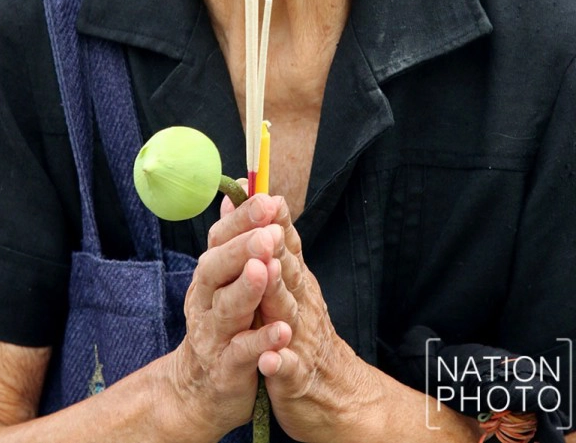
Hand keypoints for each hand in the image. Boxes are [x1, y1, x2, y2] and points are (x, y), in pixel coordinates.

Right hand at [173, 194, 292, 441]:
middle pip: (217, 268)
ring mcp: (214, 335)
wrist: (201, 390)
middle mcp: (206, 300)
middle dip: (242, 247)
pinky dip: (261, 343)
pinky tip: (281, 331)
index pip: (220, 238)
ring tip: (265, 270)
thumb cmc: (222, 324)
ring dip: (246, 288)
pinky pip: (242, 354)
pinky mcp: (226, 369)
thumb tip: (238, 188)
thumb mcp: (225, 278)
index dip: (242, 219)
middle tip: (268, 232)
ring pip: (227, 308)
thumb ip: (234, 235)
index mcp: (210, 275)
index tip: (267, 200)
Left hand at [219, 193, 378, 442]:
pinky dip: (278, 362)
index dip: (278, 222)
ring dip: (277, 293)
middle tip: (263, 229)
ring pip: (288, 312)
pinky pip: (287, 368)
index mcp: (297, 282)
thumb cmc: (305, 331)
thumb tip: (257, 202)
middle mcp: (302, 304)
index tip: (267, 197)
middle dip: (275, 249)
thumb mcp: (292, 284)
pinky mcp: (295, 377)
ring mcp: (301, 339)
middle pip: (288, 272)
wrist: (336, 395)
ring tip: (264, 275)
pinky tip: (268, 358)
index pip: (287, 245)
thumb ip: (274, 245)